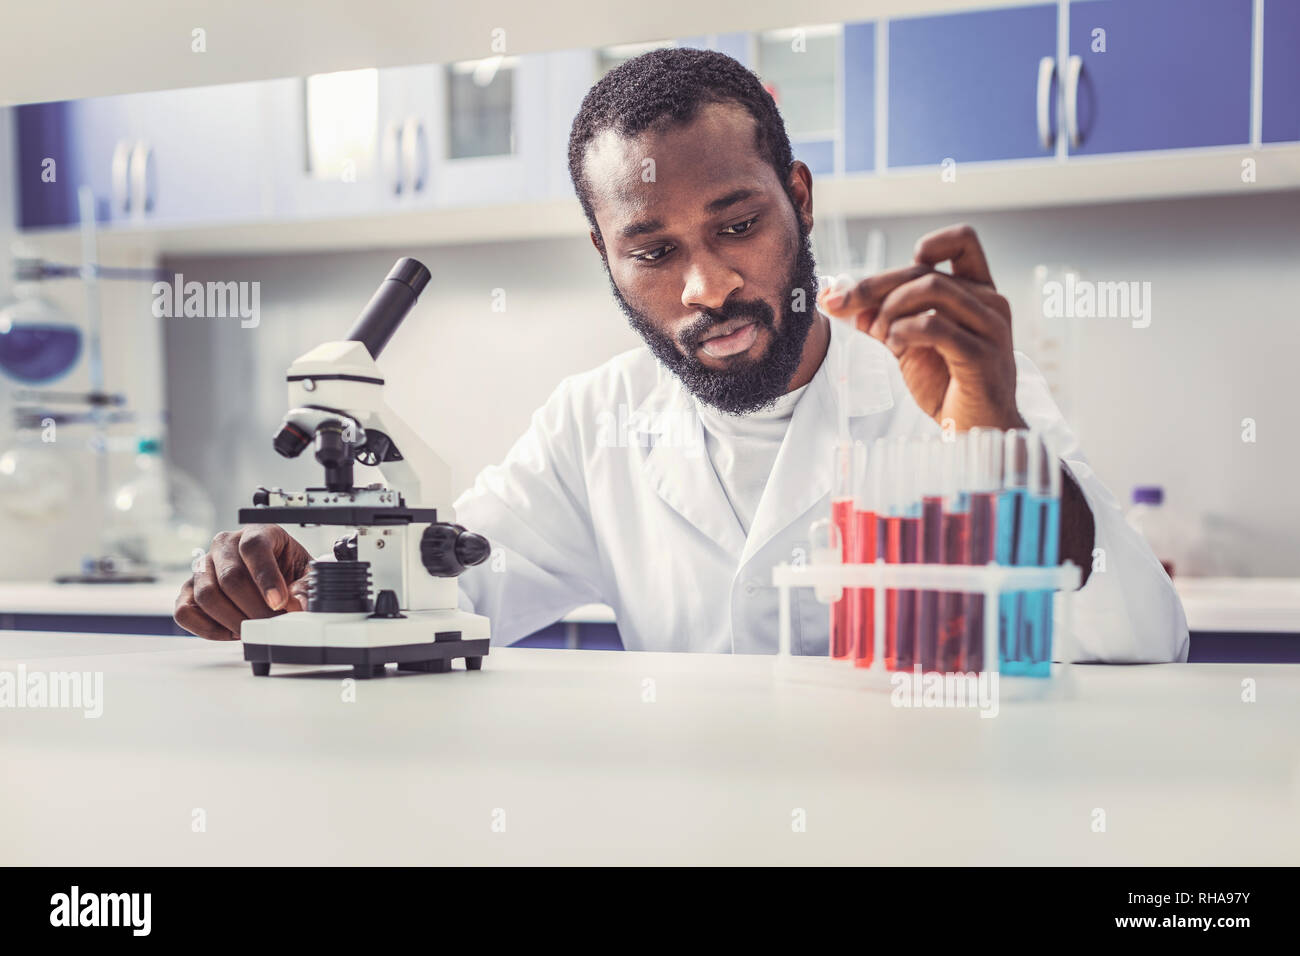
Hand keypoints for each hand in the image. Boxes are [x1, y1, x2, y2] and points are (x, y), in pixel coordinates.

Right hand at [174, 524, 311, 640]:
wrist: (274, 576)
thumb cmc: (288, 569)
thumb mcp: (306, 573)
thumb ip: (305, 588)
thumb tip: (297, 605)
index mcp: (256, 532)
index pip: (254, 547)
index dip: (266, 577)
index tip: (279, 603)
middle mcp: (225, 545)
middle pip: (230, 577)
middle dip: (254, 608)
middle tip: (272, 624)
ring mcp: (203, 566)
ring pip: (207, 595)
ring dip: (233, 621)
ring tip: (255, 629)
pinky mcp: (188, 589)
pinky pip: (184, 611)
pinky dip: (208, 629)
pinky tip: (232, 632)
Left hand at [817, 223, 1026, 431]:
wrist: (977, 433)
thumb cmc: (949, 387)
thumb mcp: (909, 344)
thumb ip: (881, 318)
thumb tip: (838, 299)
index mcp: (979, 294)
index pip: (963, 241)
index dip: (927, 244)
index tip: (892, 276)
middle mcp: (990, 304)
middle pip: (924, 271)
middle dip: (873, 286)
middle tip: (842, 306)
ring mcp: (991, 328)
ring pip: (931, 289)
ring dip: (890, 310)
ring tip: (878, 335)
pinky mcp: (981, 356)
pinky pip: (934, 326)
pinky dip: (903, 331)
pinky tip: (894, 346)